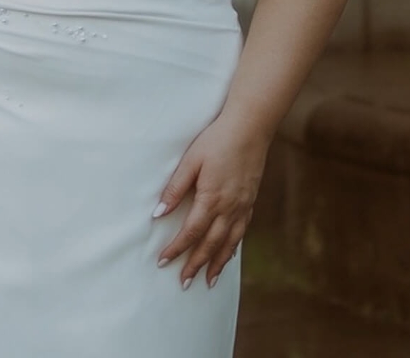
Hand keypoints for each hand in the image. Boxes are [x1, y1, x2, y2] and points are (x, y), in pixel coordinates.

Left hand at [154, 114, 270, 288]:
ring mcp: (243, 205)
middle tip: (184, 283)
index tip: (163, 262)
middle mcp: (230, 207)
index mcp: (212, 198)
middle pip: (210, 244)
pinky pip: (241, 231)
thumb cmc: (217, 139)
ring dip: (217, 263)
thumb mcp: (191, 160)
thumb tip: (158, 214)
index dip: (176, 249)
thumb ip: (175, 188)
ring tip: (208, 281)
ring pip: (229, 242)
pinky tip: (228, 254)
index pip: (191, 232)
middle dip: (196, 265)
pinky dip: (233, 247)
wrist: (251, 126)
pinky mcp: (250, 200)